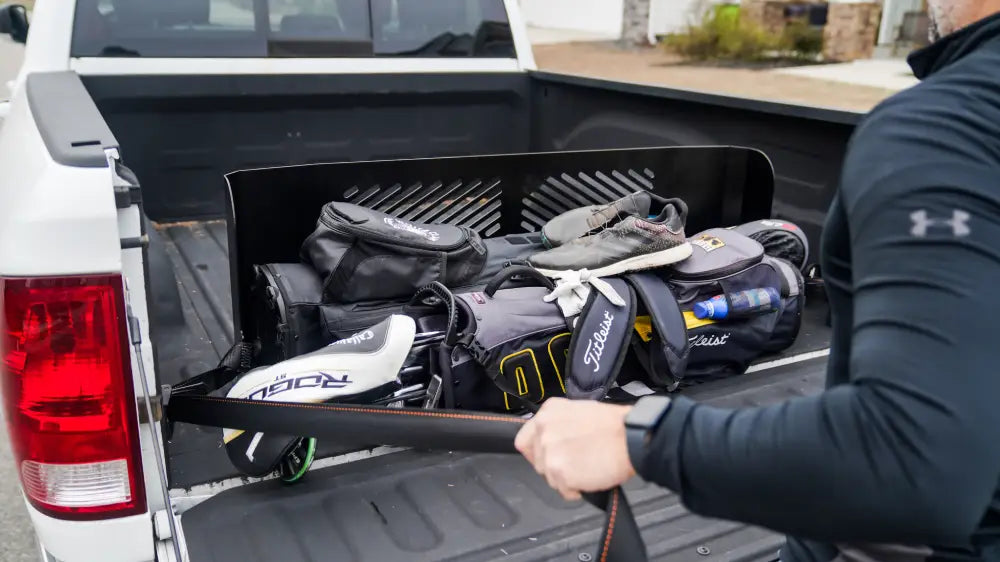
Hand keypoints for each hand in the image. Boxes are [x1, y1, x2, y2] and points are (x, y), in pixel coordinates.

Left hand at [514, 397, 635, 500]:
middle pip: (537, 462)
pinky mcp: (558, 472)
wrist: (630, 437)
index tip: (549, 458)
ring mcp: (549, 451)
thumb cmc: (614, 426)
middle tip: (578, 463)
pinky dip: (576, 490)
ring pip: (549, 478)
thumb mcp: (578, 412)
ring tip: (587, 468)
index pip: (524, 440)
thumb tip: (551, 440)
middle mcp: (543, 430)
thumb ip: (558, 425)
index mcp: (547, 412)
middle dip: (555, 467)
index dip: (537, 453)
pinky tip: (591, 476)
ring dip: (566, 479)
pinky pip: (563, 491)